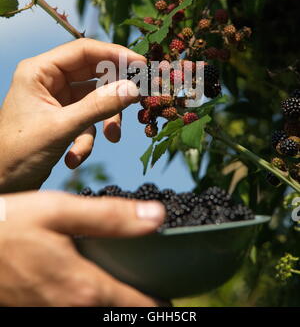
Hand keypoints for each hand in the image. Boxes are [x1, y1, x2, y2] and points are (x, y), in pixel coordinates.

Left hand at [0, 39, 144, 191]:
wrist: (2, 186)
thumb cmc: (18, 154)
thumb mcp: (62, 127)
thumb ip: (98, 107)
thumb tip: (133, 89)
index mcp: (39, 71)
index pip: (84, 51)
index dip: (115, 54)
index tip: (142, 64)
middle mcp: (49, 81)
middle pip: (94, 74)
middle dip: (114, 92)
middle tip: (138, 100)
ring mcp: (56, 100)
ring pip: (95, 99)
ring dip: (105, 120)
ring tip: (111, 138)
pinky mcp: (62, 119)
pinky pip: (87, 120)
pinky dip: (88, 139)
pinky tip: (74, 158)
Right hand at [0, 191, 165, 306]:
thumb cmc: (11, 225)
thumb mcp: (59, 211)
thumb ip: (110, 217)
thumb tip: (159, 216)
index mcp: (84, 288)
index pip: (140, 308)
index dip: (162, 304)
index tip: (174, 293)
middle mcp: (72, 310)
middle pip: (121, 314)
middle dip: (141, 303)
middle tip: (153, 282)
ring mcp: (53, 314)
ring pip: (98, 312)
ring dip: (117, 301)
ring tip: (127, 280)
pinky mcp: (38, 310)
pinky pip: (74, 308)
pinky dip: (92, 299)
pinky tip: (93, 279)